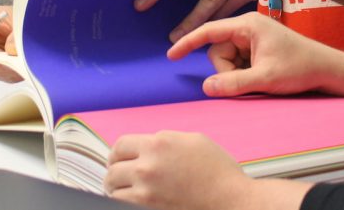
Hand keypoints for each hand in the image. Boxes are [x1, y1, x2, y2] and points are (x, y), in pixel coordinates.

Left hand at [105, 131, 312, 209]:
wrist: (230, 200)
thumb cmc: (218, 171)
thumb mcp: (193, 140)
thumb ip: (166, 139)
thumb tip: (149, 145)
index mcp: (159, 143)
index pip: (121, 145)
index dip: (119, 152)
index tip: (120, 158)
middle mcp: (148, 165)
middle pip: (113, 168)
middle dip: (115, 170)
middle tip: (120, 175)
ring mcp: (147, 191)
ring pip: (113, 189)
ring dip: (117, 189)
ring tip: (124, 190)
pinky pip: (122, 205)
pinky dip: (123, 202)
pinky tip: (132, 201)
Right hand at [170, 13, 343, 112]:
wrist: (329, 69)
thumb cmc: (301, 68)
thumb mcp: (266, 79)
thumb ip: (233, 84)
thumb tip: (206, 87)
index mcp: (247, 24)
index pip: (209, 30)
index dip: (188, 42)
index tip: (171, 54)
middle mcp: (247, 26)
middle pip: (218, 50)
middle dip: (227, 69)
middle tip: (250, 80)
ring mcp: (252, 36)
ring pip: (227, 58)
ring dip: (237, 73)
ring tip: (261, 78)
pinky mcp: (257, 47)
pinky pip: (238, 61)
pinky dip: (244, 73)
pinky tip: (261, 76)